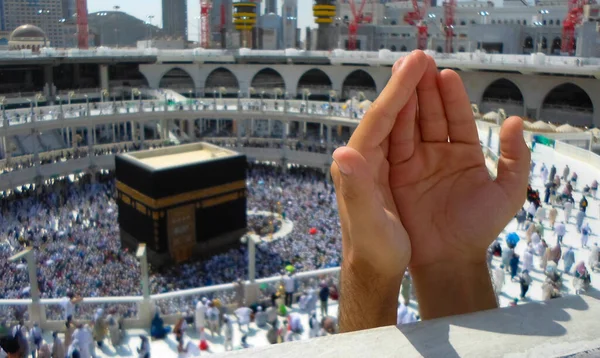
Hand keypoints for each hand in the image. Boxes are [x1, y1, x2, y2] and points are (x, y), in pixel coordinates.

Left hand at [332, 51, 428, 331]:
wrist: (375, 270)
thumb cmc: (374, 251)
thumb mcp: (367, 225)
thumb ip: (354, 189)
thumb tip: (343, 152)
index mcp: (357, 167)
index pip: (378, 119)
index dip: (397, 90)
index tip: (416, 64)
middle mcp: (363, 160)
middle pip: (386, 114)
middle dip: (404, 85)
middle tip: (421, 56)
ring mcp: (376, 165)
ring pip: (396, 123)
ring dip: (411, 97)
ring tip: (425, 71)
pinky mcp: (388, 173)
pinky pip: (404, 139)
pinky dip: (416, 119)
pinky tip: (424, 106)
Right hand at [388, 56, 529, 267]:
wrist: (449, 257)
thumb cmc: (479, 227)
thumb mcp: (508, 192)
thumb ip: (515, 158)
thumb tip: (515, 121)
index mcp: (463, 153)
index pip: (457, 117)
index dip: (452, 96)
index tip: (445, 74)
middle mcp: (438, 152)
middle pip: (430, 113)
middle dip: (424, 87)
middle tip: (418, 61)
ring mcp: (416, 161)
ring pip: (411, 123)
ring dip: (407, 98)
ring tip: (402, 73)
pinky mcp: (397, 172)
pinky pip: (395, 144)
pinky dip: (393, 123)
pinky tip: (391, 103)